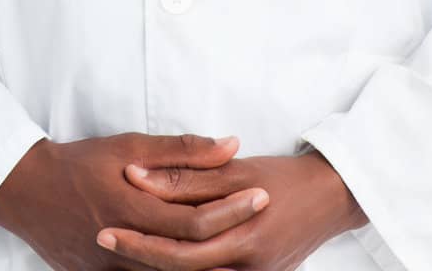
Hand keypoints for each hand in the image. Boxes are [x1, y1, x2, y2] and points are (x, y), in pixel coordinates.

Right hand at [0, 133, 269, 270]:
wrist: (28, 192)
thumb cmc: (80, 162)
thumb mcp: (128, 147)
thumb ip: (179, 151)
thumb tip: (229, 144)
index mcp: (132, 208)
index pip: (194, 219)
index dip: (232, 209)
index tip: (261, 195)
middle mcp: (125, 247)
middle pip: (190, 258)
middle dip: (231, 241)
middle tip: (265, 227)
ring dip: (210, 268)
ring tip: (247, 257)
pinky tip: (201, 269)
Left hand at [96, 148, 367, 269]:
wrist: (329, 198)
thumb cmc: (281, 177)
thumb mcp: (233, 170)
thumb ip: (186, 177)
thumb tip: (136, 176)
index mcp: (243, 238)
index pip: (179, 248)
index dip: (139, 240)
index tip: (104, 229)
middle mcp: (249, 268)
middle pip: (183, 270)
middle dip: (140, 258)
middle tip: (102, 241)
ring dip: (159, 270)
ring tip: (119, 258)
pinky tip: (157, 263)